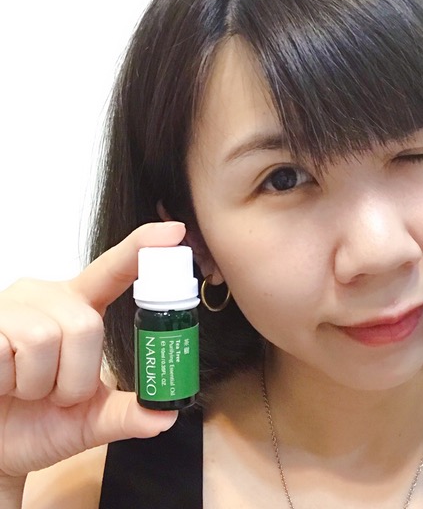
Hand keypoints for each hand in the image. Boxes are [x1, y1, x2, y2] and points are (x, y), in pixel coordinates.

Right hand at [0, 222, 184, 477]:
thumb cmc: (34, 421)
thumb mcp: (88, 420)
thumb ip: (127, 414)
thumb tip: (167, 415)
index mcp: (79, 307)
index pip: (114, 271)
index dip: (141, 248)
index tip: (174, 232)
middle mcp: (47, 297)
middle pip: (87, 325)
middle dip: (75, 377)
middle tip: (53, 392)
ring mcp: (11, 306)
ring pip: (48, 339)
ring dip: (41, 383)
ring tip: (24, 388)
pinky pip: (8, 350)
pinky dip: (8, 382)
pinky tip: (0, 382)